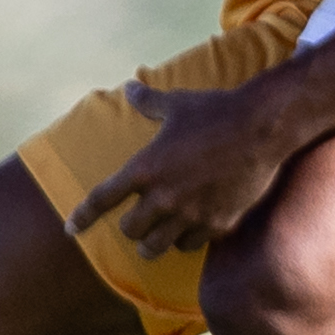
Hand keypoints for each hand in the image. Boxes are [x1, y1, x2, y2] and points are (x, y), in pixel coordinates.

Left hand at [71, 78, 308, 257]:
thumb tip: (130, 88)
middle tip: (136, 221)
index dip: (82, 217)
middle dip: (129, 227)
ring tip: (156, 237)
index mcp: (145, 168)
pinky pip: (191, 245)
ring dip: (152, 243)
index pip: (101, 200)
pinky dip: (186, 240)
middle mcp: (163, 197)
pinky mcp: (217, 224)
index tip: (71, 229)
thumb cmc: (216, 110)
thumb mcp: (177, 103)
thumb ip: (149, 102)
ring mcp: (191, 214)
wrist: (263, 127)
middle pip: (129, 230)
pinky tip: (190, 231)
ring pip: (157, 247)